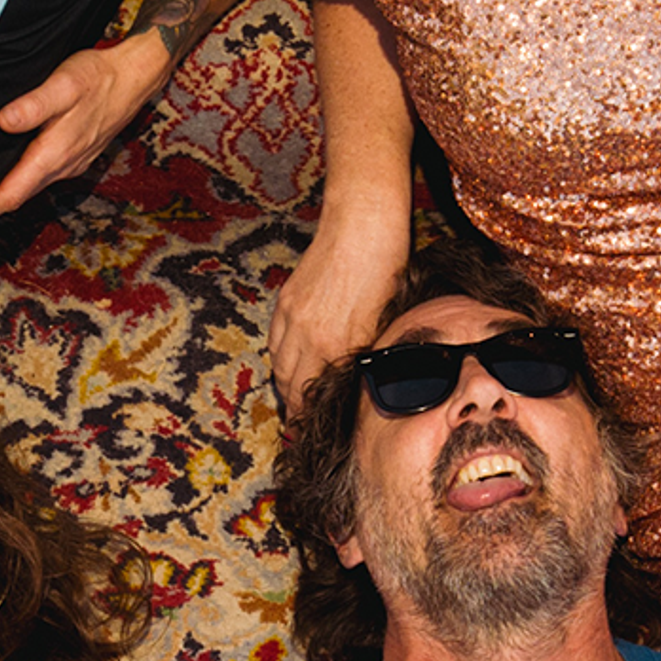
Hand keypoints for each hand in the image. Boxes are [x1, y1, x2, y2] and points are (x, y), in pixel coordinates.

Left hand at [0, 36, 167, 228]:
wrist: (133, 78)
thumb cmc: (99, 79)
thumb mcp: (63, 84)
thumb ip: (33, 105)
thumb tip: (4, 121)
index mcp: (54, 153)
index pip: (13, 193)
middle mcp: (63, 165)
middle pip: (20, 196)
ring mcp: (72, 163)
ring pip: (32, 187)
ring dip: (8, 194)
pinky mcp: (76, 155)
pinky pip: (44, 176)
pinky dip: (24, 180)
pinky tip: (13, 170)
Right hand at [268, 221, 408, 420]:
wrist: (362, 226)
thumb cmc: (385, 269)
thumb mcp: (384, 322)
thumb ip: (365, 356)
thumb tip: (358, 381)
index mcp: (336, 347)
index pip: (314, 397)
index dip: (309, 419)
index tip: (308, 434)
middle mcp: (309, 337)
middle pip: (290, 387)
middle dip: (293, 411)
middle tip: (297, 427)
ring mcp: (292, 318)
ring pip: (279, 366)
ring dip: (284, 387)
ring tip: (292, 400)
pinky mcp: (286, 301)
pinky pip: (275, 341)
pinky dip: (279, 358)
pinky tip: (288, 363)